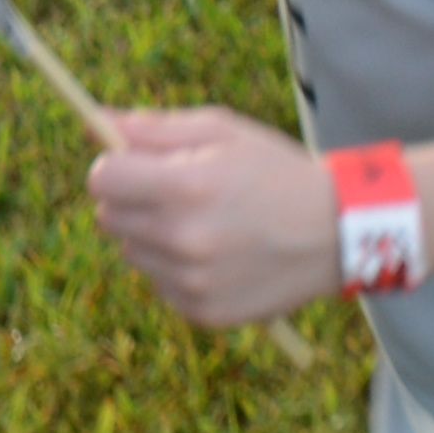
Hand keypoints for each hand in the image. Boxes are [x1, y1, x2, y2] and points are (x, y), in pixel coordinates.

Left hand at [88, 105, 342, 329]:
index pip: (102, 179)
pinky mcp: (204, 312)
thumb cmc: (274, 170)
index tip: (132, 165)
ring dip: (152, 235)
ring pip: (133, 252)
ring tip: (203, 223)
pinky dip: (175, 269)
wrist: (336, 233)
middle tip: (172, 192)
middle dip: (130, 200)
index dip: (113, 167)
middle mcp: (184, 238)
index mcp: (185, 186)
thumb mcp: (221, 131)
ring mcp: (193, 281)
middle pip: (109, 218)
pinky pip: (160, 284)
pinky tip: (216, 254)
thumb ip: (155, 128)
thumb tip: (97, 120)